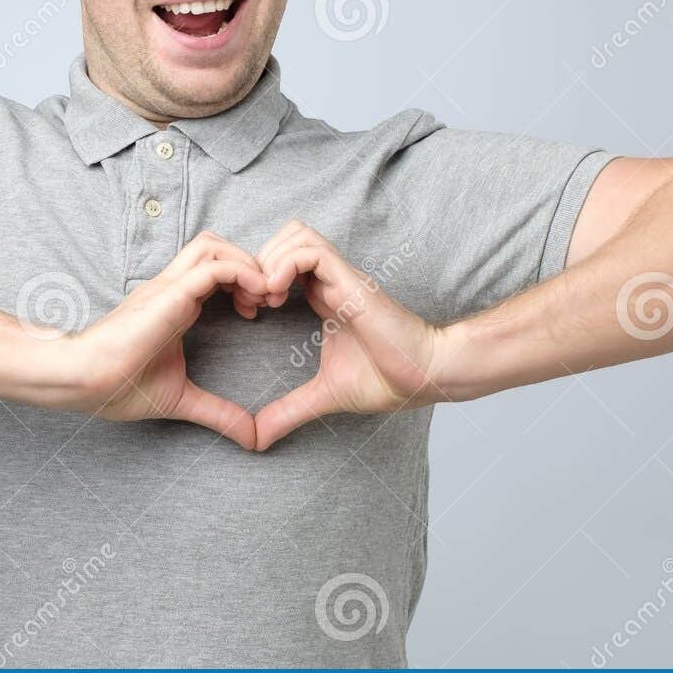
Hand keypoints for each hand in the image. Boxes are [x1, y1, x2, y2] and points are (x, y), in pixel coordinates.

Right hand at [59, 231, 269, 449]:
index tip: (256, 312)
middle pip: (215, 246)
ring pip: (214, 246)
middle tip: (266, 299)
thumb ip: (219, 413)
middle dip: (248, 264)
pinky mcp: (169, 294)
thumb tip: (253, 438)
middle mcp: (171, 288)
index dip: (242, 281)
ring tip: (261, 295)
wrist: (84, 382)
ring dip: (246, 263)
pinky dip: (241, 272)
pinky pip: (212, 267)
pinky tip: (255, 297)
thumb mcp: (182, 399)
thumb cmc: (118, 387)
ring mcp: (168, 287)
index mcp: (173, 304)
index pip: (212, 268)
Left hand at [252, 221, 447, 450]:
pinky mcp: (351, 282)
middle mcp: (330, 280)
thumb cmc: (386, 379)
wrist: (424, 376)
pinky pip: (311, 250)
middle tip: (250, 301)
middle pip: (285, 236)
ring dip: (269, 261)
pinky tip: (277, 296)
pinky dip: (285, 265)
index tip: (247, 311)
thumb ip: (288, 411)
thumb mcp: (323, 395)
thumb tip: (257, 438)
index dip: (256, 277)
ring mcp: (341, 277)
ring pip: (296, 234)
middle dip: (257, 262)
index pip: (282, 259)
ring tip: (265, 298)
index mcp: (323, 296)